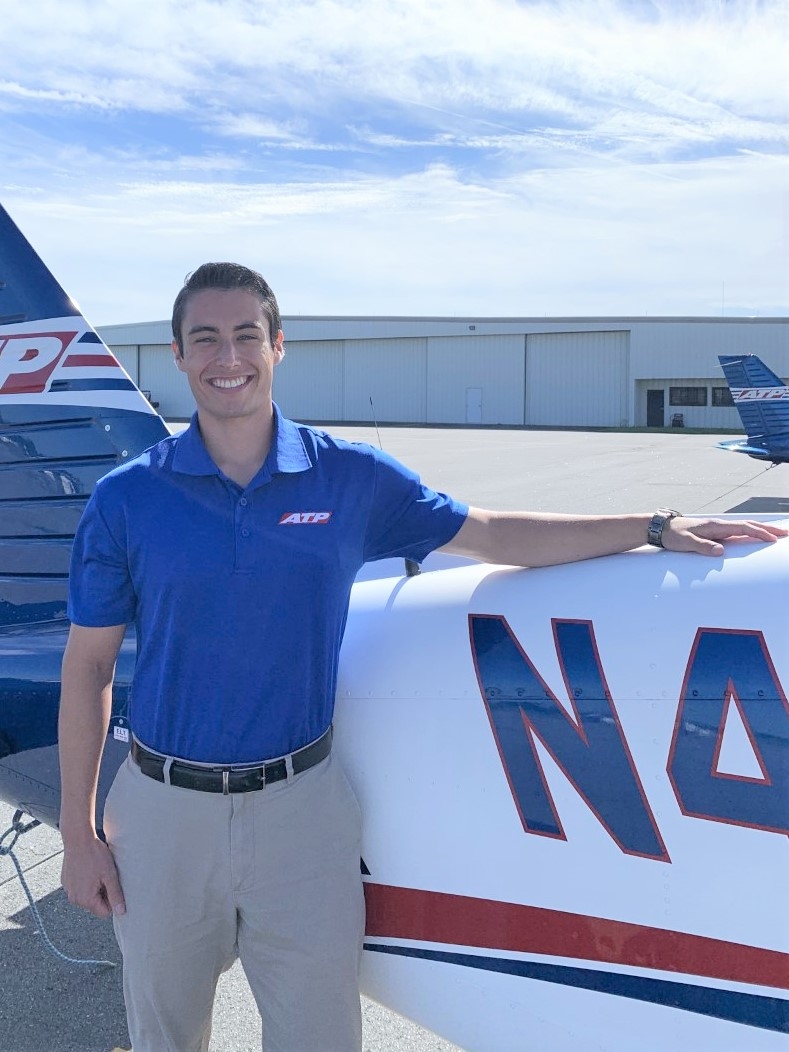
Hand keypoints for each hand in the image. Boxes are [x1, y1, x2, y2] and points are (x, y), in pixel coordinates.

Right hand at [61, 835, 125, 917]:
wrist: (78, 839)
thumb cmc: (95, 856)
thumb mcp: (110, 875)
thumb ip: (116, 895)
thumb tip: (121, 912)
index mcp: (85, 900)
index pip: (104, 912)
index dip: (112, 900)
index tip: (113, 885)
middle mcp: (74, 899)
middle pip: (95, 904)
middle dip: (102, 893)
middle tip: (105, 876)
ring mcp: (68, 890)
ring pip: (87, 896)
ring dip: (94, 887)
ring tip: (97, 871)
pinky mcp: (65, 882)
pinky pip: (79, 888)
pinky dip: (85, 882)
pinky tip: (88, 868)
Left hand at [661, 517, 787, 556]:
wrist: (661, 528)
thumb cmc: (673, 536)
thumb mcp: (686, 543)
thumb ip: (703, 547)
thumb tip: (721, 551)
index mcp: (715, 526)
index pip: (743, 528)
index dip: (759, 533)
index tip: (772, 539)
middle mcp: (719, 525)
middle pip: (748, 525)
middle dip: (768, 529)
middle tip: (785, 533)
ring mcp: (717, 528)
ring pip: (744, 527)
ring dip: (761, 530)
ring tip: (776, 534)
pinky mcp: (714, 533)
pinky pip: (737, 532)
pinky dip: (750, 532)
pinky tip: (754, 536)